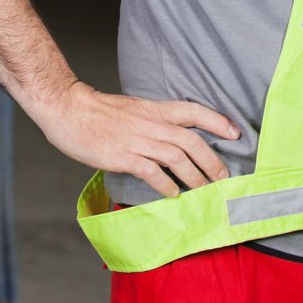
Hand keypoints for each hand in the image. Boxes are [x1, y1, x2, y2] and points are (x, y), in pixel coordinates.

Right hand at [29, 81, 239, 199]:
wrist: (67, 108)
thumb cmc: (97, 111)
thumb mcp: (132, 109)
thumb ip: (152, 121)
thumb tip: (170, 138)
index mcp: (154, 109)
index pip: (193, 110)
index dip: (217, 121)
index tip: (235, 132)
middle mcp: (150, 123)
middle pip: (191, 140)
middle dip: (212, 160)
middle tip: (224, 177)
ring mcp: (137, 140)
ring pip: (177, 157)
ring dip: (195, 176)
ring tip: (204, 190)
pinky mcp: (123, 156)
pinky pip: (151, 171)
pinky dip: (166, 185)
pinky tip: (173, 194)